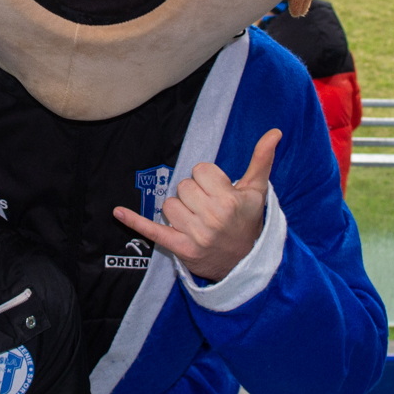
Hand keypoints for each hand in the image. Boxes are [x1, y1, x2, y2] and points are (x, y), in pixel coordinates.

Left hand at [113, 129, 281, 281]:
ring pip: (169, 205)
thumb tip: (275, 132)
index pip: (200, 170)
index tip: (217, 191)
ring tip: (197, 220)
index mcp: (230, 200)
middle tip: (208, 208)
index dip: (207, 178)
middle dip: (193, 194)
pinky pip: (153, 231)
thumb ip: (262, 159)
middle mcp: (213, 217)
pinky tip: (118, 213)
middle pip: (183, 187)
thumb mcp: (257, 191)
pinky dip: (135, 222)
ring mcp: (196, 235)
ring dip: (179, 210)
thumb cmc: (248, 220)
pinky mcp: (181, 249)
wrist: (245, 262)